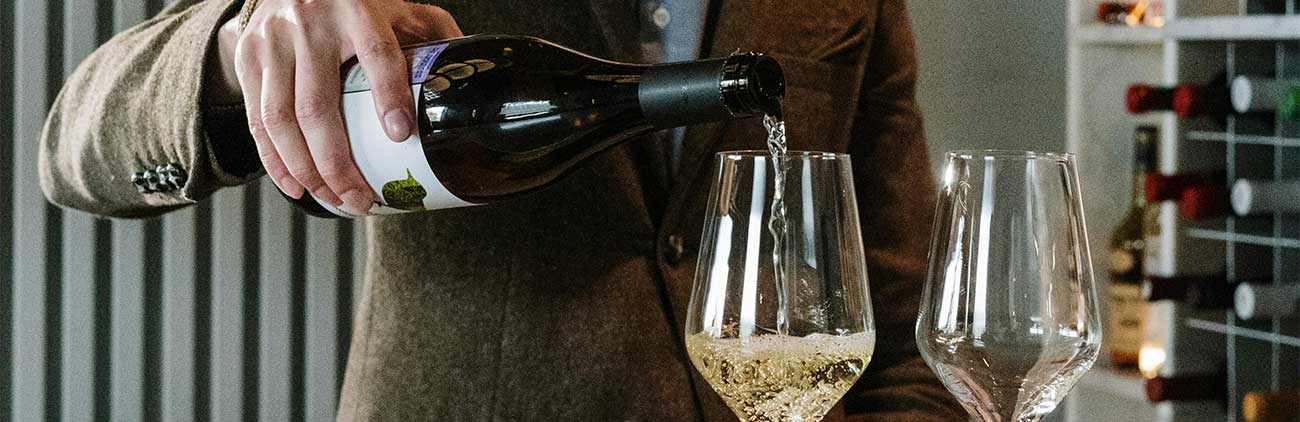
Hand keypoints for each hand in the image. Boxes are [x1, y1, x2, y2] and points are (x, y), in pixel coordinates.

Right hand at [216, 0, 461, 213]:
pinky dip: (274, 159)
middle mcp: (310, 24)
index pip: (376, 54)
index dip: (388, 95)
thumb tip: (465, 79)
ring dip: (305, 170)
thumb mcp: (399, 7)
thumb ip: (433, 35)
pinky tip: (295, 184)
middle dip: (337, 165)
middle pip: (317, 106)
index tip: (400, 135)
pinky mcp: (249, 58)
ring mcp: (273, 42)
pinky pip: (257, 119)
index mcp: (356, 8)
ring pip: (280, 119)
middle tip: (359, 198)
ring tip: (332, 198)